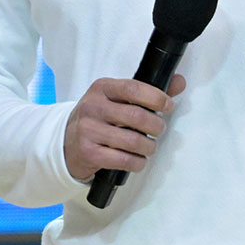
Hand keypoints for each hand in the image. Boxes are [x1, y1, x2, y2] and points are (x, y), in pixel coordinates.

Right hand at [63, 75, 187, 182]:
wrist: (65, 143)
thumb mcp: (116, 99)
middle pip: (136, 116)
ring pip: (133, 141)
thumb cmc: (98, 118)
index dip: (156, 97)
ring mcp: (89, 130)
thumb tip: (179, 82)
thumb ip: (148, 91)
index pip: (133, 88)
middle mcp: (93, 107)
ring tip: (149, 147)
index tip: (168, 106)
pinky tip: (139, 160)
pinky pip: (124, 160)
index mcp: (102, 88)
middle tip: (159, 130)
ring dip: (149, 147)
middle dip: (156, 126)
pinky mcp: (89, 153)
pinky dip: (138, 163)